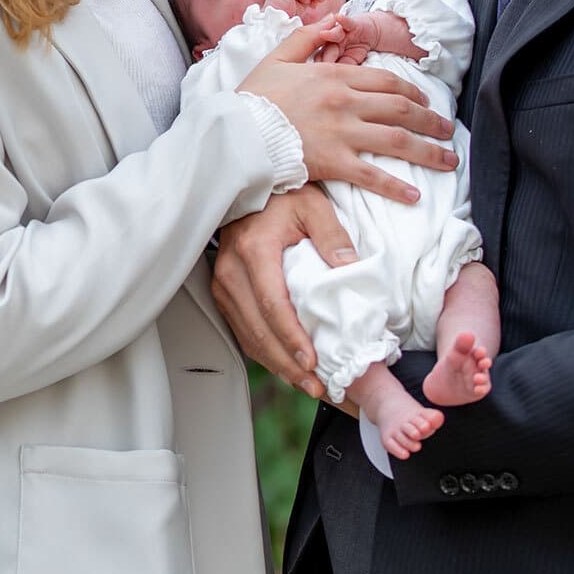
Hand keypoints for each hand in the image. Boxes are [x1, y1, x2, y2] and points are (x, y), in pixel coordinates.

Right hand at [212, 189, 355, 397]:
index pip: (272, 303)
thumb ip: (332, 236)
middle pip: (258, 328)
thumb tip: (350, 271)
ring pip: (248, 335)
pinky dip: (265, 352)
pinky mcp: (223, 292)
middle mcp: (231, 271)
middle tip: (317, 386)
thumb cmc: (282, 196)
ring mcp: (223, 284)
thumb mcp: (313, 206)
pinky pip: (242, 330)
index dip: (291, 337)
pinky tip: (286, 366)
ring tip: (307, 384)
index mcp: (254, 250)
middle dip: (287, 363)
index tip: (313, 360)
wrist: (247, 188)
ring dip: (277, 364)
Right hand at [237, 21, 456, 198]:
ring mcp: (342, 133)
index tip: (426, 103)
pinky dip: (397, 187)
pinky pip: (373, 176)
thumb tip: (336, 22)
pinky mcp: (334, 163)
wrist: (233, 132)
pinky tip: (415, 195)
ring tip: (448, 161)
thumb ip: (309, 37)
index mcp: (334, 76)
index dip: (413, 93)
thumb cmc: (252, 98)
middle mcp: (345, 102)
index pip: (387, 81)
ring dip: (429, 151)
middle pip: (401, 110)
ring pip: (398, 141)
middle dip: (431, 121)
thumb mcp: (277, 58)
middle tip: (448, 131)